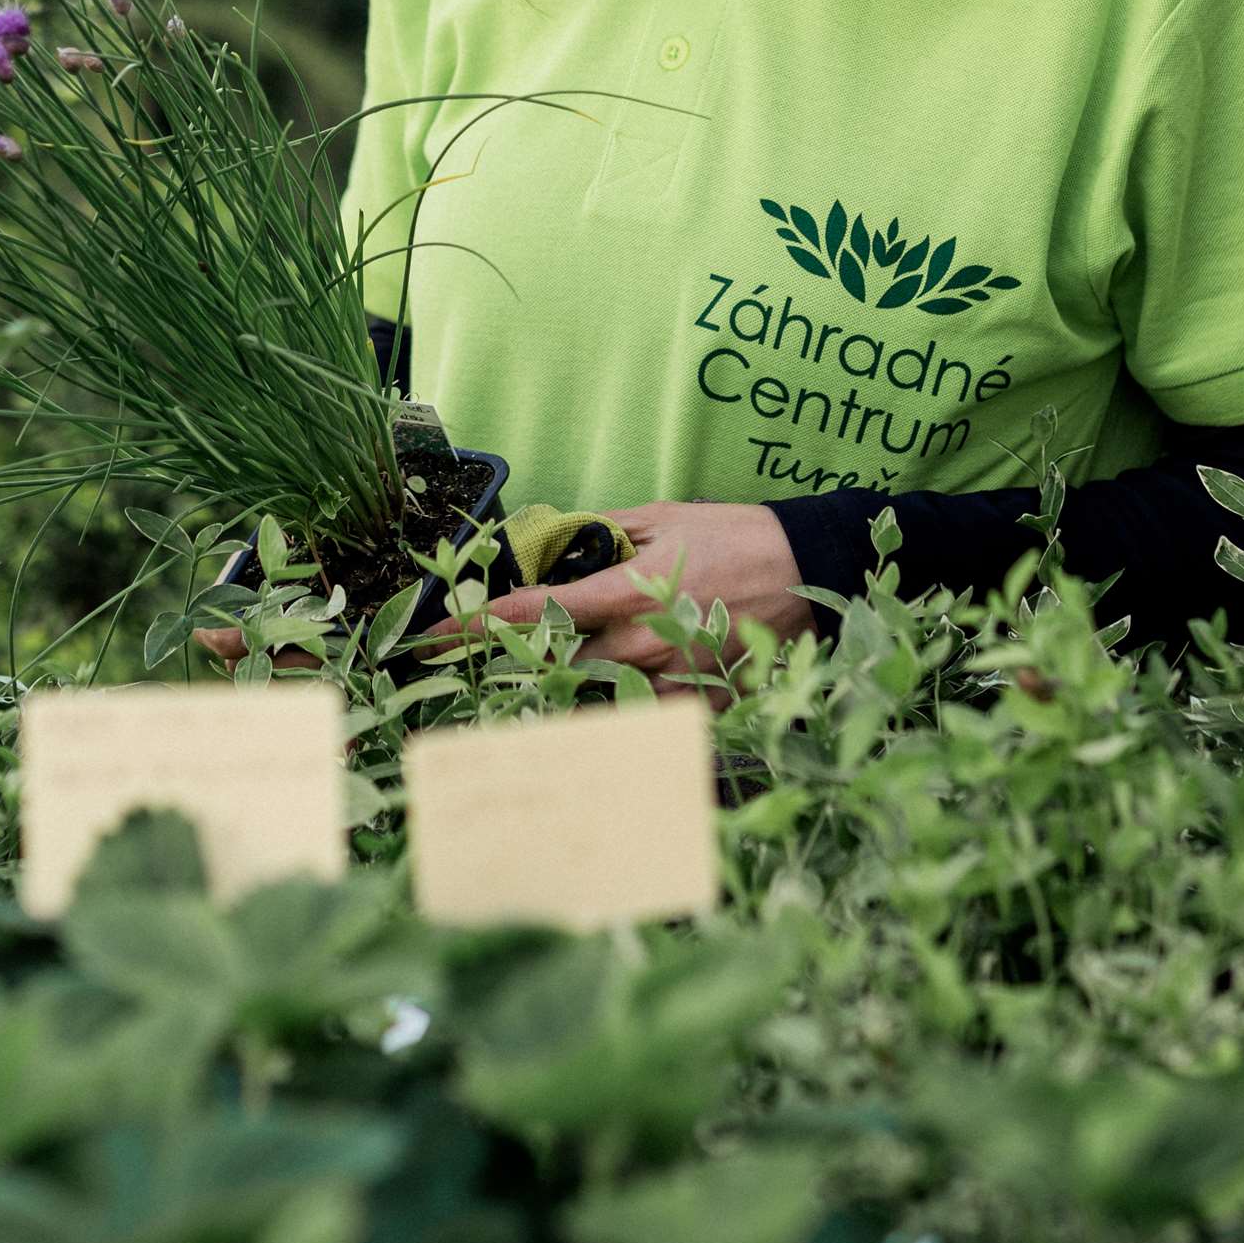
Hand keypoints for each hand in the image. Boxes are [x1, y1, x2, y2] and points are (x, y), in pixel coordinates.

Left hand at [425, 499, 811, 702]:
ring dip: (563, 699)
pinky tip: (604, 718)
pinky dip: (620, 722)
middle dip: (514, 670)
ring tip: (533, 697)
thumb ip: (597, 532)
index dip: (474, 627)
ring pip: (596, 706)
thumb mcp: (660, 516)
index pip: (533, 614)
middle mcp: (642, 644)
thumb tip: (546, 541)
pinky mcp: (703, 706)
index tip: (431, 638)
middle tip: (479, 669)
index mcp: (625, 593)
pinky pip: (647, 726)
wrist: (811, 566)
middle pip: (554, 671)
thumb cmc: (734, 534)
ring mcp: (673, 681)